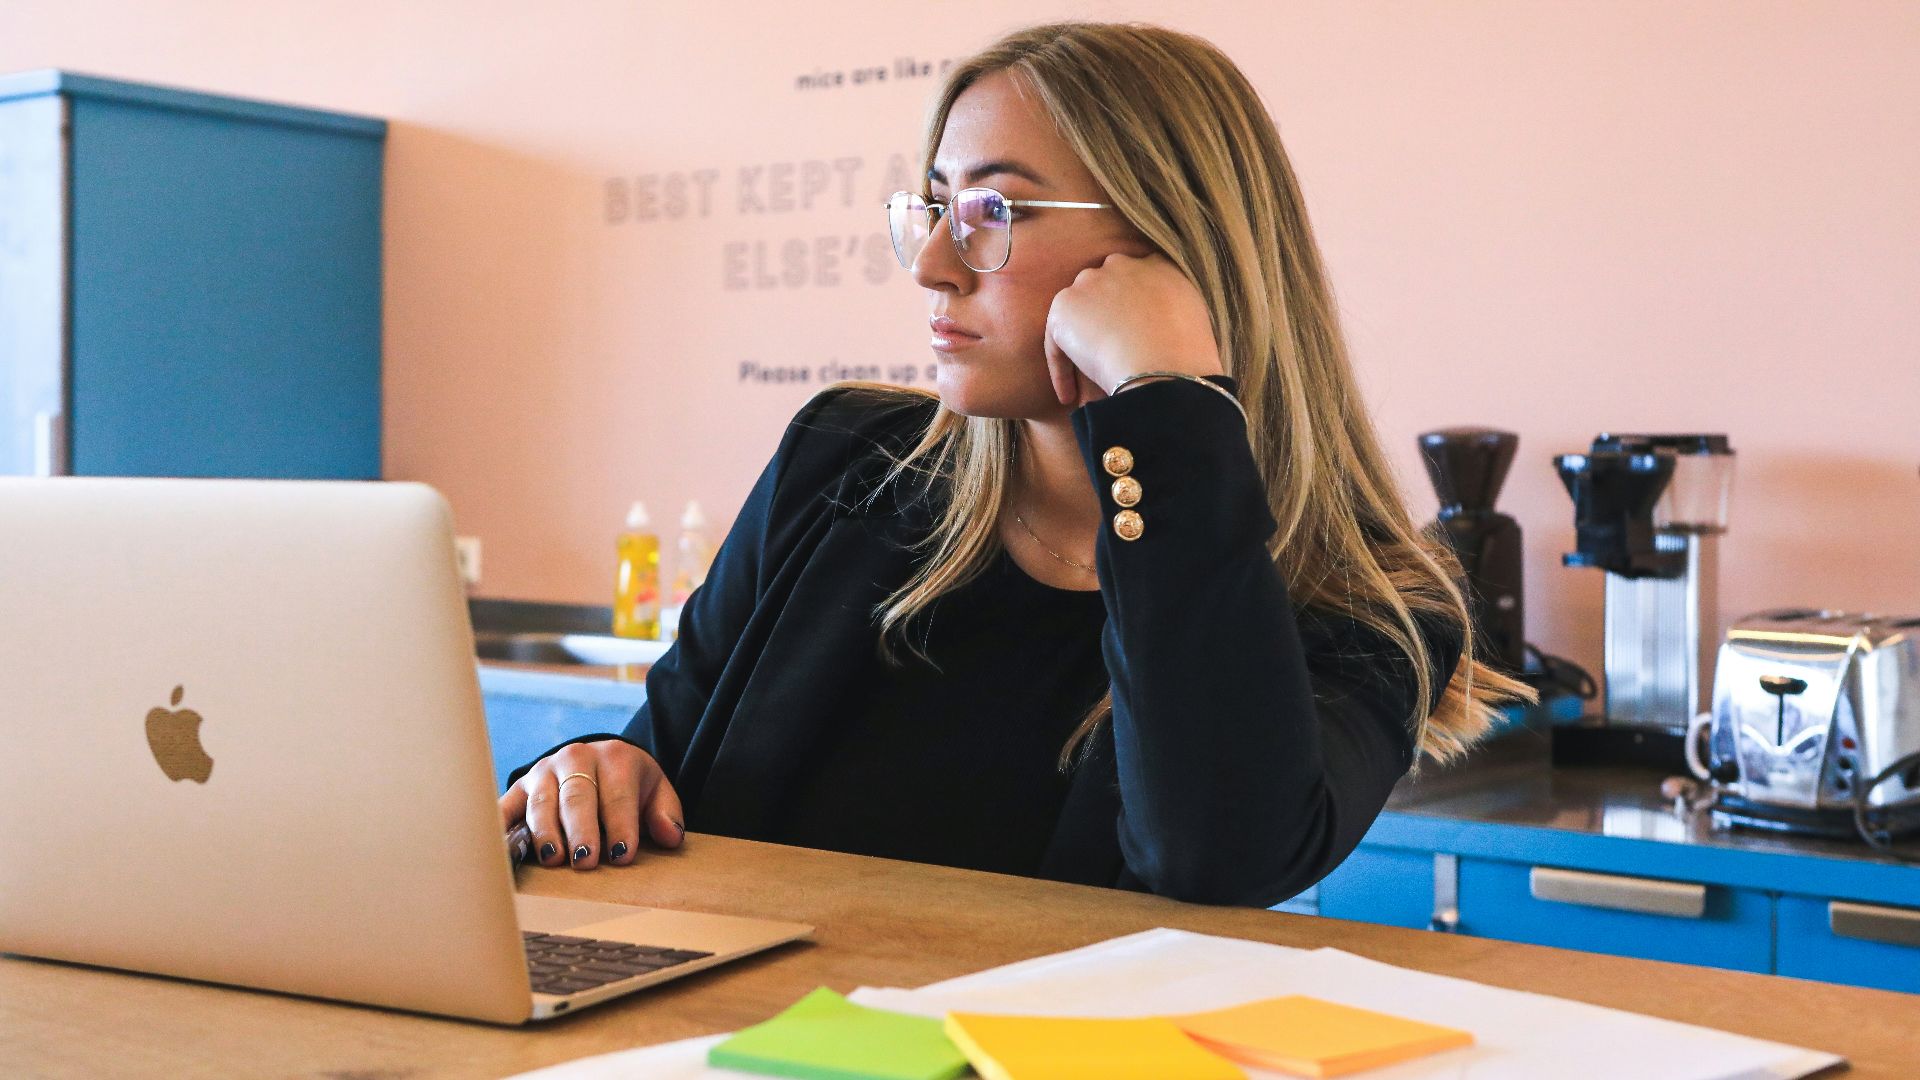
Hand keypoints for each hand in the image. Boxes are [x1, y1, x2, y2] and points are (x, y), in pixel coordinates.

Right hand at [499, 740, 685, 869]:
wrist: (597, 760)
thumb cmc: (629, 785)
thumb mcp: (656, 792)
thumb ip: (666, 813)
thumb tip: (670, 836)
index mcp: (615, 758)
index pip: (618, 795)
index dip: (621, 826)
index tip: (622, 856)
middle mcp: (575, 758)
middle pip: (577, 797)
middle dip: (581, 830)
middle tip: (586, 861)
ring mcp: (543, 771)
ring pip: (541, 802)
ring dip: (545, 832)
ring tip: (553, 860)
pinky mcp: (519, 787)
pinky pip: (505, 807)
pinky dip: (500, 826)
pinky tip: (500, 848)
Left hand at [1042, 252, 1223, 409]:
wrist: (1164, 365)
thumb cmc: (1188, 356)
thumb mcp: (1195, 321)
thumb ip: (1175, 312)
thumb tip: (1160, 329)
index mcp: (1159, 265)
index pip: (1138, 278)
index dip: (1130, 308)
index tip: (1132, 335)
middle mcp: (1123, 265)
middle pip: (1104, 288)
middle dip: (1102, 317)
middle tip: (1107, 354)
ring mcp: (1091, 282)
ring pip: (1078, 313)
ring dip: (1080, 343)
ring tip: (1085, 380)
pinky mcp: (1065, 305)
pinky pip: (1056, 340)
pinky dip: (1061, 370)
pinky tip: (1070, 396)